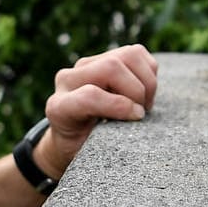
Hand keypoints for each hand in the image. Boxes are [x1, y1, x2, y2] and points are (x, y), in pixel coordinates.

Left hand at [37, 44, 157, 177]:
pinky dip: (149, 73)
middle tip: (141, 113)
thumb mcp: (87, 153)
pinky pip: (137, 53)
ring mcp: (87, 65)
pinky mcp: (105, 57)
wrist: (74, 136)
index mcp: (59, 107)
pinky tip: (144, 93)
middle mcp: (69, 79)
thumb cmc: (83, 148)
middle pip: (111, 66)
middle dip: (136, 90)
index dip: (120, 106)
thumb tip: (133, 118)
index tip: (136, 118)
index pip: (90, 95)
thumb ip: (103, 141)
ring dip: (146, 81)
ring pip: (128, 55)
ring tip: (144, 103)